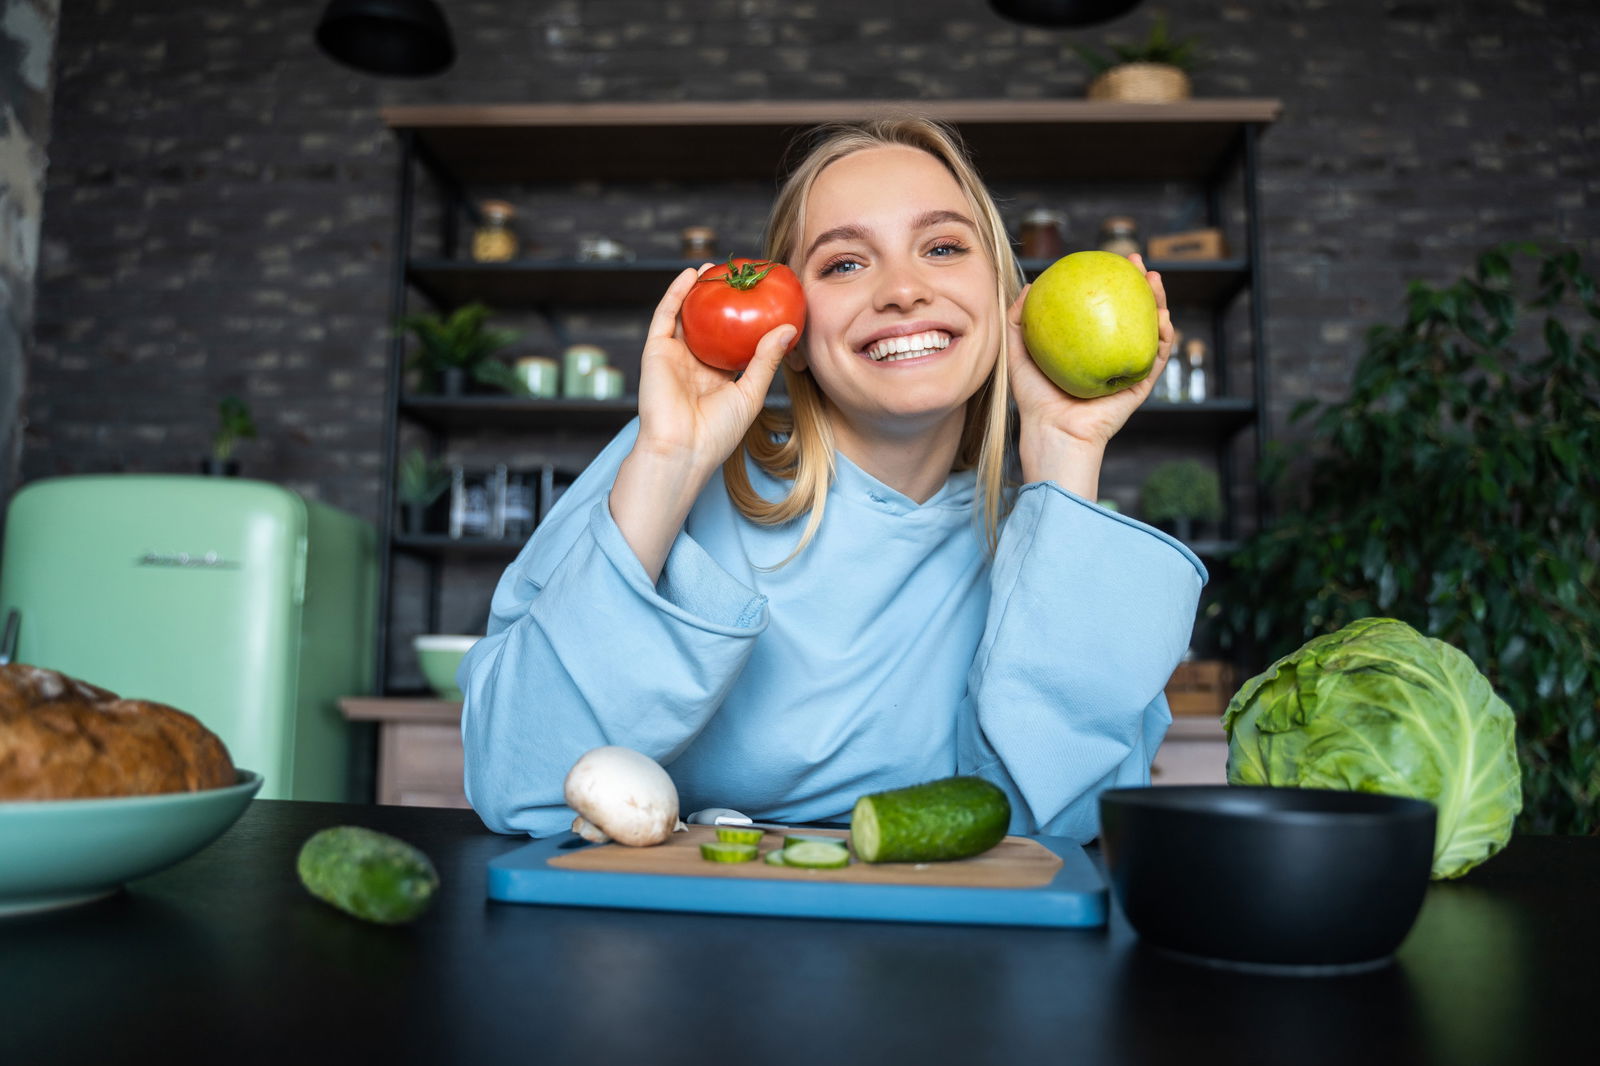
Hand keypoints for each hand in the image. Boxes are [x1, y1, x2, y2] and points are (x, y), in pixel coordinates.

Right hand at [610, 267, 796, 580]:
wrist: (682, 450)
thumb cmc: (718, 432)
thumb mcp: (751, 393)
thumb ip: (766, 360)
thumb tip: (788, 328)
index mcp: (719, 378)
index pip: (733, 341)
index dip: (746, 319)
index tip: (764, 297)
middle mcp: (696, 365)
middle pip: (709, 324)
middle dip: (720, 300)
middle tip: (738, 274)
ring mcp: (674, 357)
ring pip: (686, 316)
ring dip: (697, 291)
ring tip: (713, 267)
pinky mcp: (656, 352)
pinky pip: (665, 316)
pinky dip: (676, 293)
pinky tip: (690, 274)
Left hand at [1006, 254, 1174, 492]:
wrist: (1053, 432)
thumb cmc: (1034, 399)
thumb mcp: (1018, 353)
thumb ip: (1019, 321)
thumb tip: (1028, 287)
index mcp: (1087, 347)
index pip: (1103, 308)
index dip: (1108, 283)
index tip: (1107, 260)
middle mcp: (1110, 356)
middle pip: (1132, 313)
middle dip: (1139, 285)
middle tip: (1137, 262)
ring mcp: (1127, 370)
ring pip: (1151, 330)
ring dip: (1160, 302)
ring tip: (1155, 280)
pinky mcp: (1140, 387)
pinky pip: (1157, 358)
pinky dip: (1165, 337)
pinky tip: (1164, 317)